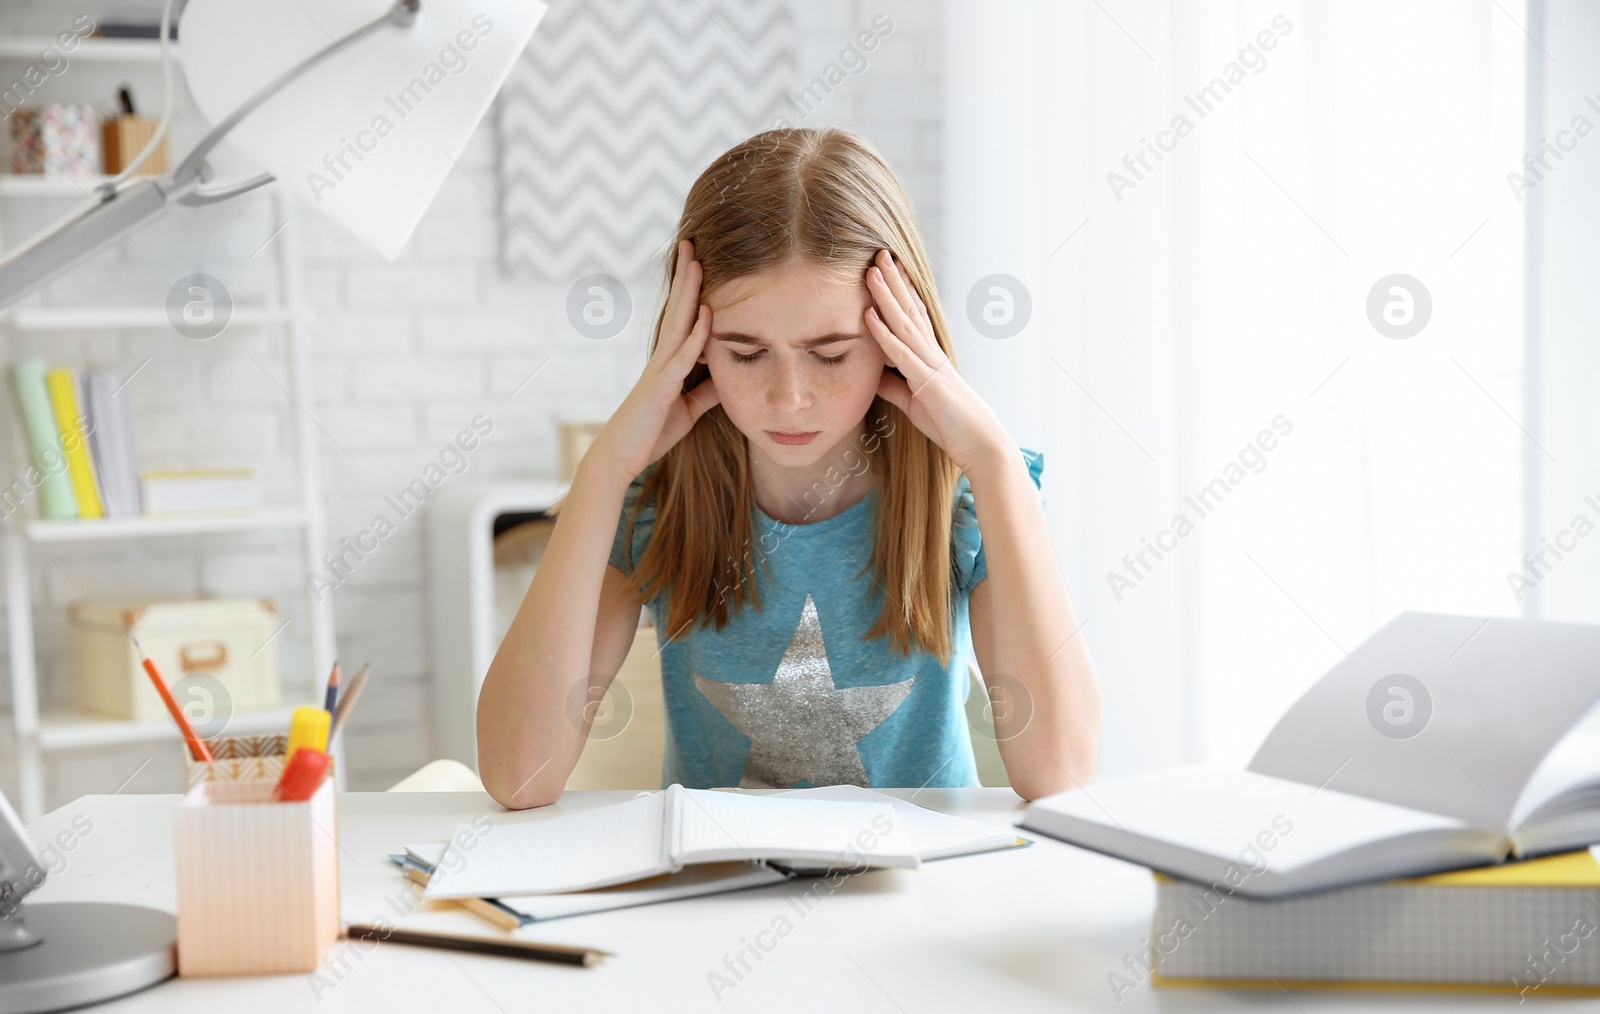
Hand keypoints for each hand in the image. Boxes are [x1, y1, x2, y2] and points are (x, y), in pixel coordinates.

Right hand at [588, 239, 720, 483]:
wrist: (621, 458)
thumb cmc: (650, 434)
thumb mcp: (687, 410)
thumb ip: (705, 393)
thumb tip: (726, 378)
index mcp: (667, 362)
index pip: (681, 318)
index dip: (690, 290)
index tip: (699, 260)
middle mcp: (661, 358)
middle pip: (676, 309)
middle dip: (685, 276)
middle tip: (692, 241)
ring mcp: (658, 370)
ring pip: (676, 323)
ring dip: (688, 292)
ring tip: (696, 261)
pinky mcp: (659, 387)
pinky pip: (681, 357)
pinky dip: (696, 335)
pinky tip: (707, 314)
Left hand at [863, 249, 1006, 473]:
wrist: (981, 444)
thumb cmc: (951, 425)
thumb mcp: (914, 403)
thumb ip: (894, 386)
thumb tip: (873, 375)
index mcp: (930, 357)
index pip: (913, 317)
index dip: (900, 292)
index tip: (887, 270)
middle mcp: (932, 354)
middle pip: (909, 310)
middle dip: (893, 281)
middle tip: (878, 254)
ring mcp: (930, 365)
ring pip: (904, 323)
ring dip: (886, 297)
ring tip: (872, 272)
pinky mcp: (927, 383)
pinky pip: (901, 354)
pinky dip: (884, 335)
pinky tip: (869, 317)